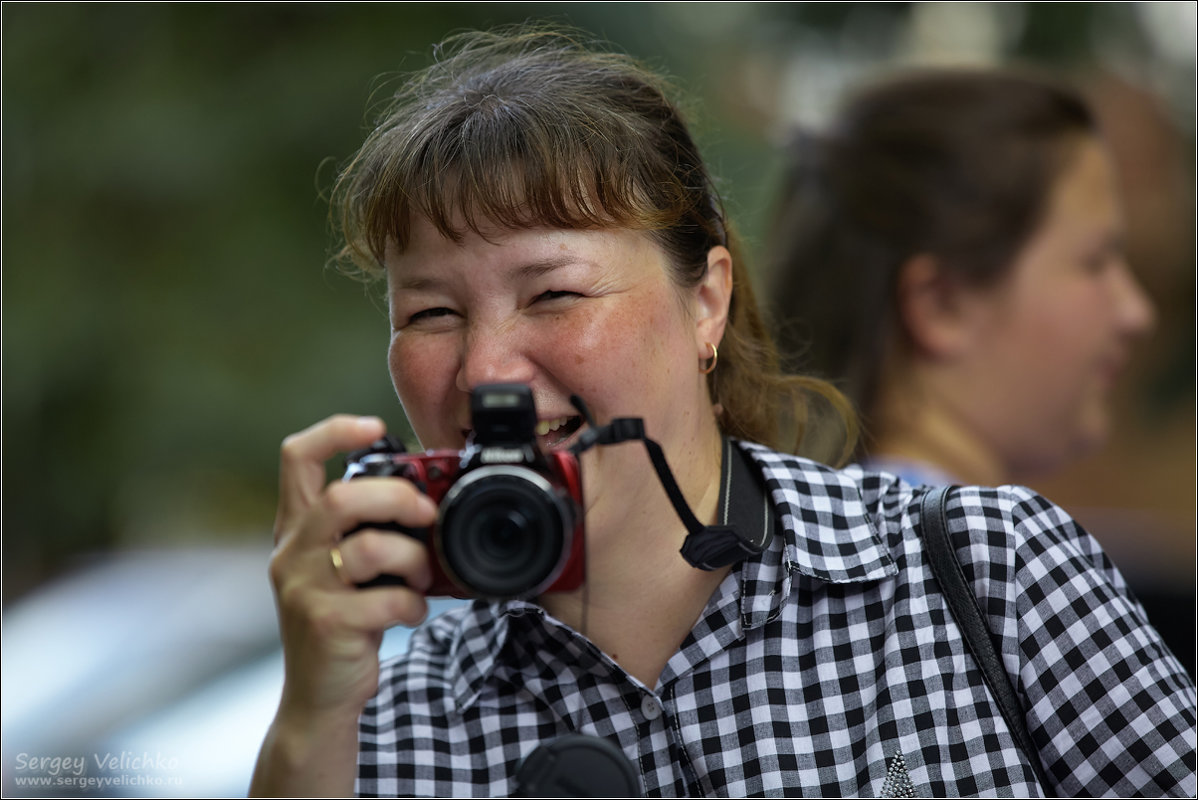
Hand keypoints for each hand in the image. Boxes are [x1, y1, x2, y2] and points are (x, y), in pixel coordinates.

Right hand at [251, 415, 437, 796]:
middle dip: (399, 499)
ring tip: (423, 576)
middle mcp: (292, 553)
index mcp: (297, 529)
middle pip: (343, 497)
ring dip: (414, 558)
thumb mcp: (342, 568)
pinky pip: (387, 599)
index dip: (334, 431)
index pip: (296, 458)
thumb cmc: (343, 622)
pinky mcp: (326, 625)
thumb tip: (426, 496)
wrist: (319, 696)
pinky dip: (413, 603)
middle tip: (428, 516)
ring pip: (370, 548)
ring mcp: (305, 590)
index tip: (375, 426)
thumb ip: (367, 530)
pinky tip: (413, 612)